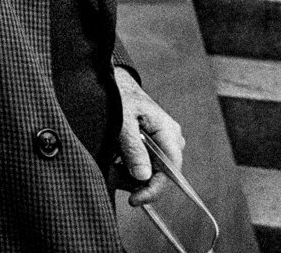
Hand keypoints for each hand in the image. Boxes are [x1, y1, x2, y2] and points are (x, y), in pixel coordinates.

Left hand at [115, 66, 184, 206]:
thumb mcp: (121, 120)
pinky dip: (127, 165)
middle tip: (111, 173)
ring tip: (109, 160)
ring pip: (150, 171)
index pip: (171, 170)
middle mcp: (171, 139)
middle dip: (135, 179)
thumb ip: (132, 147)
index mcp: (168, 132)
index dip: (154, 189)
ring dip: (128, 172)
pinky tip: (114, 156)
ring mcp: (163, 142)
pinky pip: (144, 163)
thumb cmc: (118, 95)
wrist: (113, 81)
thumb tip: (143, 176)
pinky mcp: (152, 144)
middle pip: (159, 173)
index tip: (134, 199)